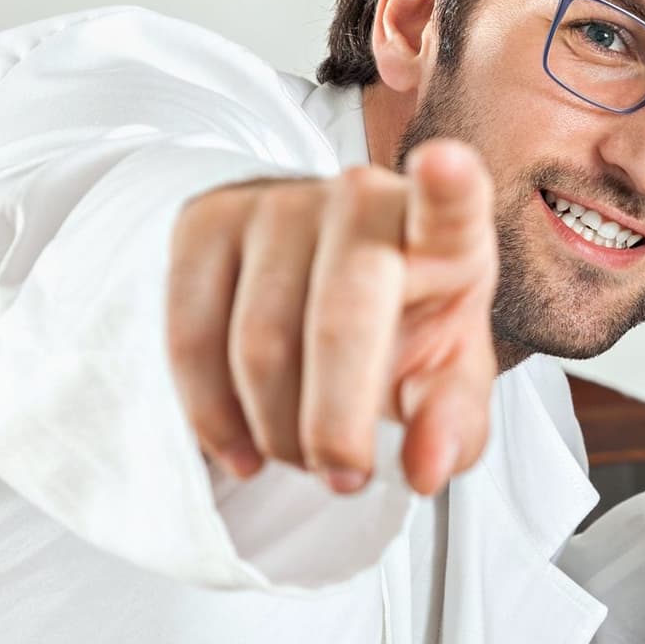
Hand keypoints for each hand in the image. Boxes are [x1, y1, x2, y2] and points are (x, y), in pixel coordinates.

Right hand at [166, 139, 497, 495]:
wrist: (320, 280)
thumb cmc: (402, 328)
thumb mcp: (447, 378)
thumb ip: (453, 424)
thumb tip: (426, 469)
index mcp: (445, 232)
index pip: (452, 201)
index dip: (449, 183)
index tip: (445, 164)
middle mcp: (362, 200)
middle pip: (341, 315)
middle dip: (335, 421)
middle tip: (342, 478)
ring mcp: (278, 204)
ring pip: (260, 343)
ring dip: (277, 430)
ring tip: (299, 458)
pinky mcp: (207, 221)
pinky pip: (191, 337)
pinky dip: (213, 415)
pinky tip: (242, 449)